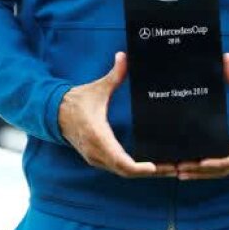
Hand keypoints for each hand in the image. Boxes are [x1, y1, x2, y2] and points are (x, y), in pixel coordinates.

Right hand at [58, 52, 174, 177]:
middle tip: (173, 168)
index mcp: (97, 135)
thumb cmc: (78, 101)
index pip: (118, 160)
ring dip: (142, 173)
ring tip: (167, 168)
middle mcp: (96, 151)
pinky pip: (117, 169)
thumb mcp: (98, 88)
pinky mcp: (96, 159)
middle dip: (148, 171)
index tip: (153, 167)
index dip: (136, 167)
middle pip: (125, 171)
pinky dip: (133, 170)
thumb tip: (124, 56)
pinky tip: (150, 166)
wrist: (55, 114)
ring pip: (121, 172)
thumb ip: (114, 75)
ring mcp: (95, 157)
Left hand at [176, 54, 228, 180]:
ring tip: (179, 172)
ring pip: (223, 171)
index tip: (201, 162)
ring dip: (202, 174)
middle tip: (177, 169)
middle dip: (200, 172)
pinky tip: (193, 167)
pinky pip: (225, 166)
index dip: (218, 163)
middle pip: (224, 169)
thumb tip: (224, 58)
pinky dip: (210, 170)